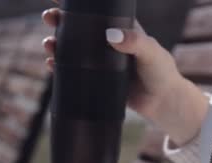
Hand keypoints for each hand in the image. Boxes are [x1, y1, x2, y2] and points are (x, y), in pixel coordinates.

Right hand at [42, 5, 209, 145]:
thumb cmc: (161, 72)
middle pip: (79, 29)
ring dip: (57, 44)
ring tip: (48, 44)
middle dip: (61, 21)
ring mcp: (101, 63)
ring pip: (73, 50)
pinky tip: (51, 64)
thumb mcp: (150, 52)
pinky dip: (61, 67)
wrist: (163, 103)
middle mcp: (108, 44)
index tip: (61, 0)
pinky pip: (74, 72)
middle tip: (49, 18)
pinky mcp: (97, 81)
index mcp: (121, 30)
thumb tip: (110, 34)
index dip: (78, 6)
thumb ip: (134, 41)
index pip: (97, 12)